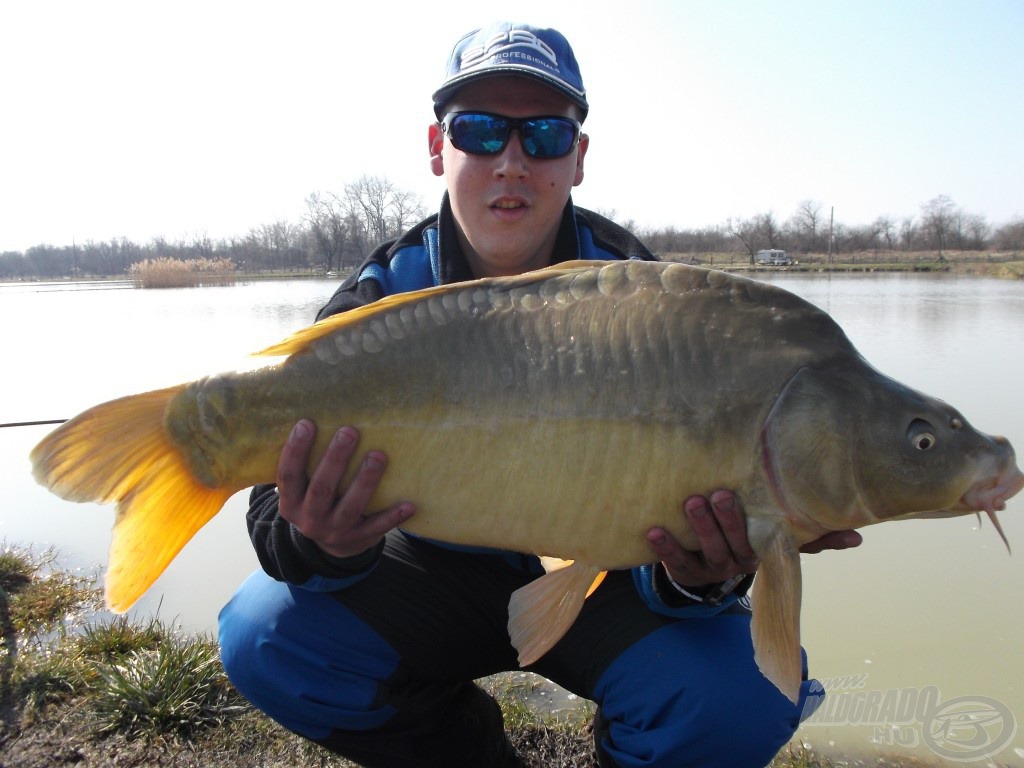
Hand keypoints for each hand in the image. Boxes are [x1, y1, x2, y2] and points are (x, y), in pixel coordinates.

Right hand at [276, 420, 414, 558]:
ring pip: (351, 506)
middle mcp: (310, 519)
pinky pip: (378, 527)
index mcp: (291, 503)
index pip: (289, 475)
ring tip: (378, 456)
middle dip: (335, 459)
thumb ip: (306, 464)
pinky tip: (409, 505)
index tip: (306, 423)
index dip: (296, 450)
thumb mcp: (302, 489)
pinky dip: (393, 517)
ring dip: (365, 481)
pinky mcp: (359, 539)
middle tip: (349, 431)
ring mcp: (335, 531)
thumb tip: (315, 414)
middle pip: (321, 489)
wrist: (331, 546)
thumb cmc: (317, 500)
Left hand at [647, 490, 862, 587]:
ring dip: (699, 527)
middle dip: (727, 521)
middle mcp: (737, 561)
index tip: (775, 512)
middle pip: (734, 543)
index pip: (769, 543)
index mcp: (761, 552)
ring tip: (691, 502)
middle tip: (720, 495)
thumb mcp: (780, 539)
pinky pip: (675, 561)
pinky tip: (652, 529)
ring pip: (706, 550)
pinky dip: (664, 546)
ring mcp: (710, 567)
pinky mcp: (685, 570)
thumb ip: (814, 536)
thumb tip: (859, 536)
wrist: (704, 567)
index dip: (772, 531)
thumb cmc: (749, 540)